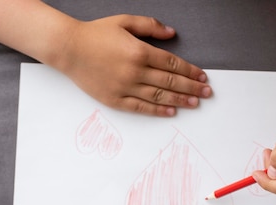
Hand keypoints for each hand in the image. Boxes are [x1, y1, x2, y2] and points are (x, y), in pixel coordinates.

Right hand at [56, 14, 211, 116]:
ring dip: (180, 100)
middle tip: (207, 93)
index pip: (172, 64)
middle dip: (192, 88)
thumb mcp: (124, 21)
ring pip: (159, 96)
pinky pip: (141, 107)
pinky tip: (172, 111)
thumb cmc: (96, 33)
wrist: (68, 48)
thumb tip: (172, 34)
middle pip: (170, 82)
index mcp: (139, 51)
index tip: (203, 76)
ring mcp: (124, 87)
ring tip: (195, 103)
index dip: (190, 71)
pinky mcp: (115, 99)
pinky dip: (158, 110)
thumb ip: (150, 26)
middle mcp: (134, 71)